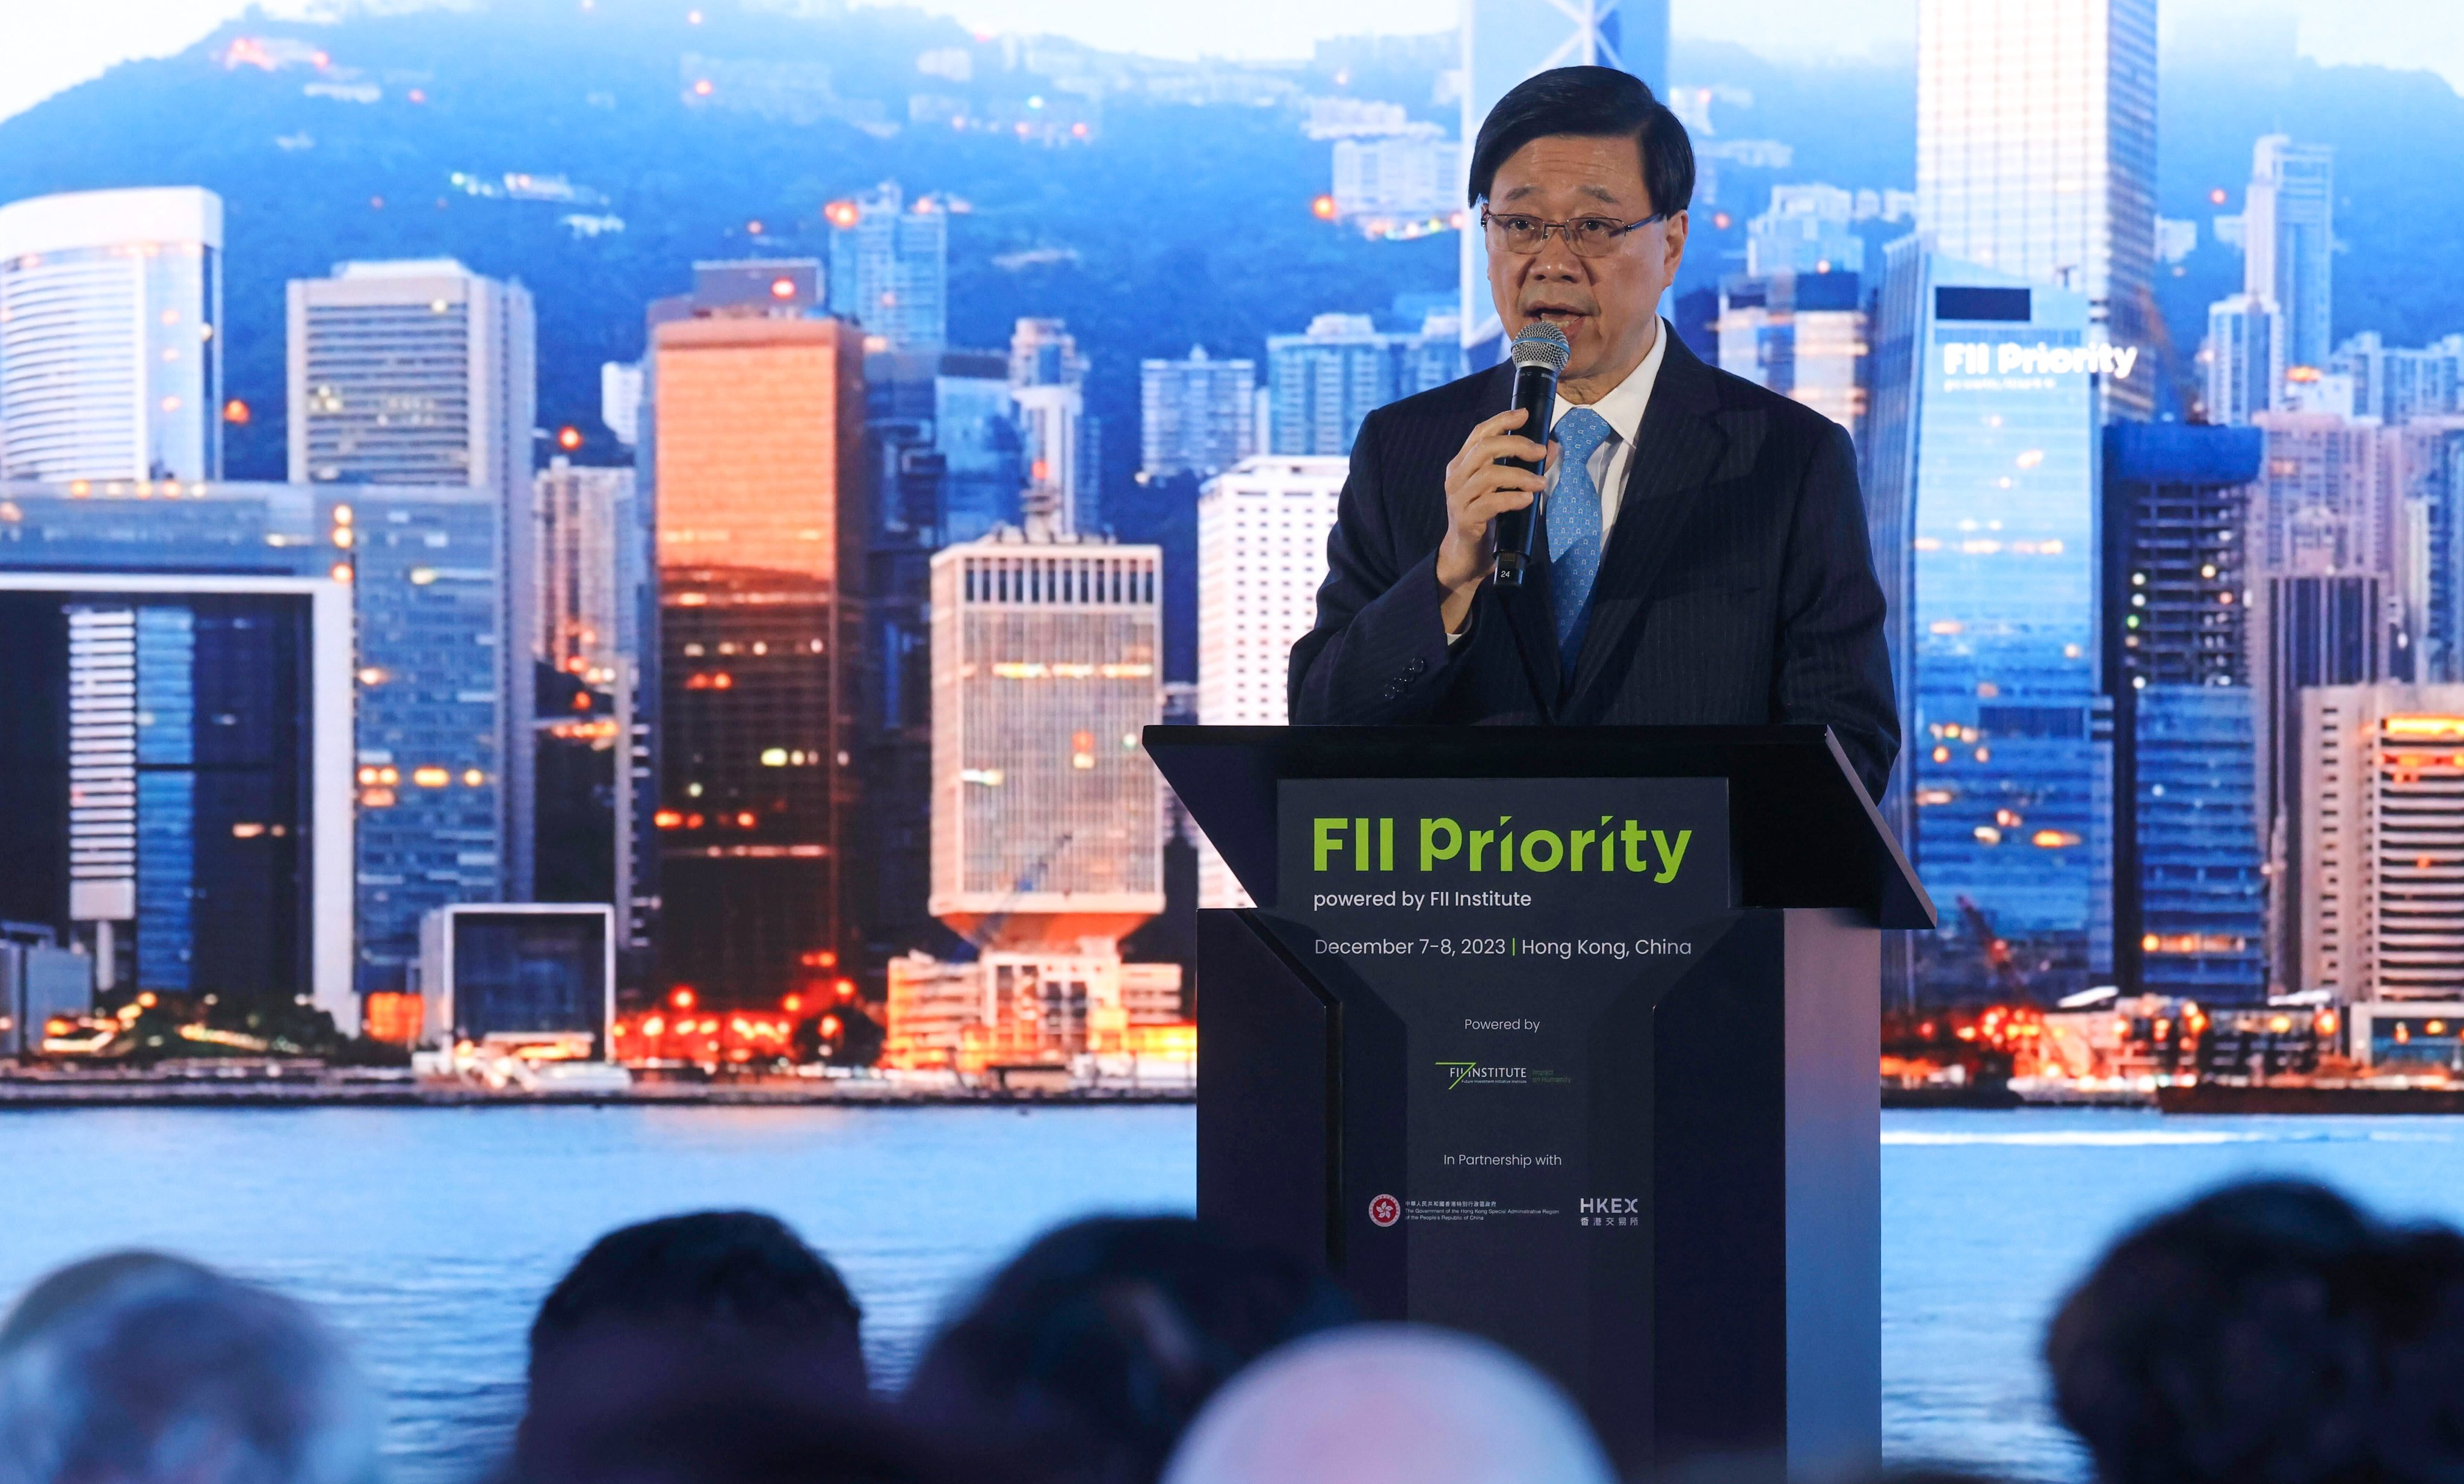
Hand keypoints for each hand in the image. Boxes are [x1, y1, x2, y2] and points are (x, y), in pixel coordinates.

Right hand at [1435, 408, 1554, 634]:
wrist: (1466, 556)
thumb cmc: (1486, 518)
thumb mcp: (1502, 489)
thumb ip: (1521, 468)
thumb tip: (1551, 448)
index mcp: (1462, 465)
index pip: (1479, 433)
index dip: (1501, 420)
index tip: (1525, 414)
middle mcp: (1456, 478)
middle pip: (1484, 448)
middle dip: (1516, 445)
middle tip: (1540, 452)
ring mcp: (1458, 499)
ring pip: (1488, 476)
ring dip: (1520, 475)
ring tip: (1541, 482)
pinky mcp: (1465, 520)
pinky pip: (1490, 503)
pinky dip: (1512, 498)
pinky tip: (1527, 499)